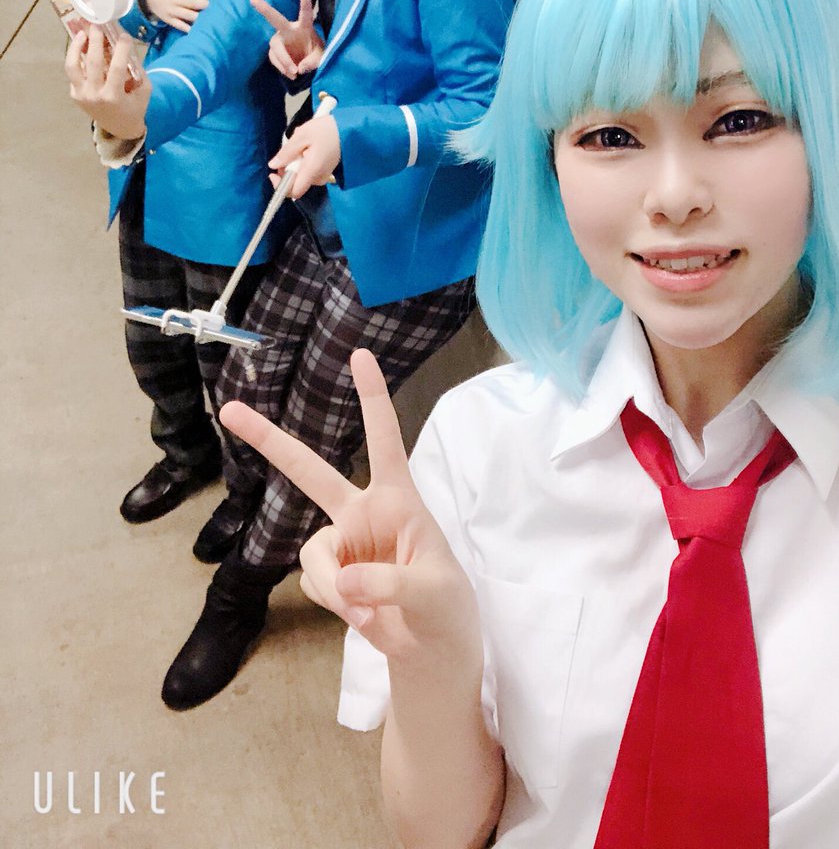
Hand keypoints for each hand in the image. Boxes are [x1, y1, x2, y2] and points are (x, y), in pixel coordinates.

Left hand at [65, 24, 150, 139]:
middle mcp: (95, 95)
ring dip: (76, 47)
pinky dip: (76, 58)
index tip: (124, 35)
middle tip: (97, 25)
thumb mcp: (143, 90)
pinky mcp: (75, 94)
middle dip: (95, 40)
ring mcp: (82, 95)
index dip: (121, 48)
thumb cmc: (135, 107)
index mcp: (114, 96)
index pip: (117, 67)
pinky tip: (81, 47)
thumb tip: (125, 45)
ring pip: (73, 66)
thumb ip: (136, 69)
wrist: (120, 128)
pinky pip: (73, 73)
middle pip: (93, 62)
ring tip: (81, 34)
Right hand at [146, 0, 209, 31]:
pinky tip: (199, 28)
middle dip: (204, 4)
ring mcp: (172, 11)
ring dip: (200, 17)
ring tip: (209, 16)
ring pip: (189, 16)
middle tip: (212, 4)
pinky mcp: (171, 20)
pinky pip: (181, 26)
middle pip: (192, 3)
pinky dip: (190, 28)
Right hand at [220, 350, 479, 664]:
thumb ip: (387, 584)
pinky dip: (335, 604)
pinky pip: (315, 583)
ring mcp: (343, 544)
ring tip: (368, 613)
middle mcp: (364, 513)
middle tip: (229, 408)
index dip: (371, 396)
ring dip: (333, 586)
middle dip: (268, 440)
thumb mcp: (431, 592)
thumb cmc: (445, 607)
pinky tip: (363, 617)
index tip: (359, 353)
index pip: (385, 438)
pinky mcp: (331, 577)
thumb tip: (341, 582)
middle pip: (309, 470)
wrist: (432, 650)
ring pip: (312, 552)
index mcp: (399, 499)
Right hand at [252, 0, 323, 78]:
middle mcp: (289, 30)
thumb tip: (300, 68)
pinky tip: (291, 74)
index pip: (305, 15)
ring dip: (284, 60)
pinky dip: (282, 68)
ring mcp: (280, 40)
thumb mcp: (321, 58)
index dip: (305, 6)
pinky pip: (274, 59)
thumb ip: (313, 62)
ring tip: (295, 73)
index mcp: (304, 27)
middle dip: (265, 9)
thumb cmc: (315, 54)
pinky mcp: (274, 51)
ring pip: (275, 47)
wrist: (307, 63)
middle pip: (275, 19)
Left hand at [268, 113, 340, 198]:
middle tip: (289, 148)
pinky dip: (304, 160)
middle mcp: (319, 177)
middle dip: (287, 167)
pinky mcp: (327, 170)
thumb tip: (273, 165)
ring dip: (296, 162)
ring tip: (302, 144)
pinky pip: (310, 170)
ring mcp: (324, 174)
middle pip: (295, 182)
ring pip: (302, 175)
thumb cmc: (328, 129)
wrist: (351, 128)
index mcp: (312, 171)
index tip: (273, 172)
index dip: (280, 185)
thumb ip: (286, 153)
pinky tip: (309, 146)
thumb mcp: (302, 136)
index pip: (293, 191)